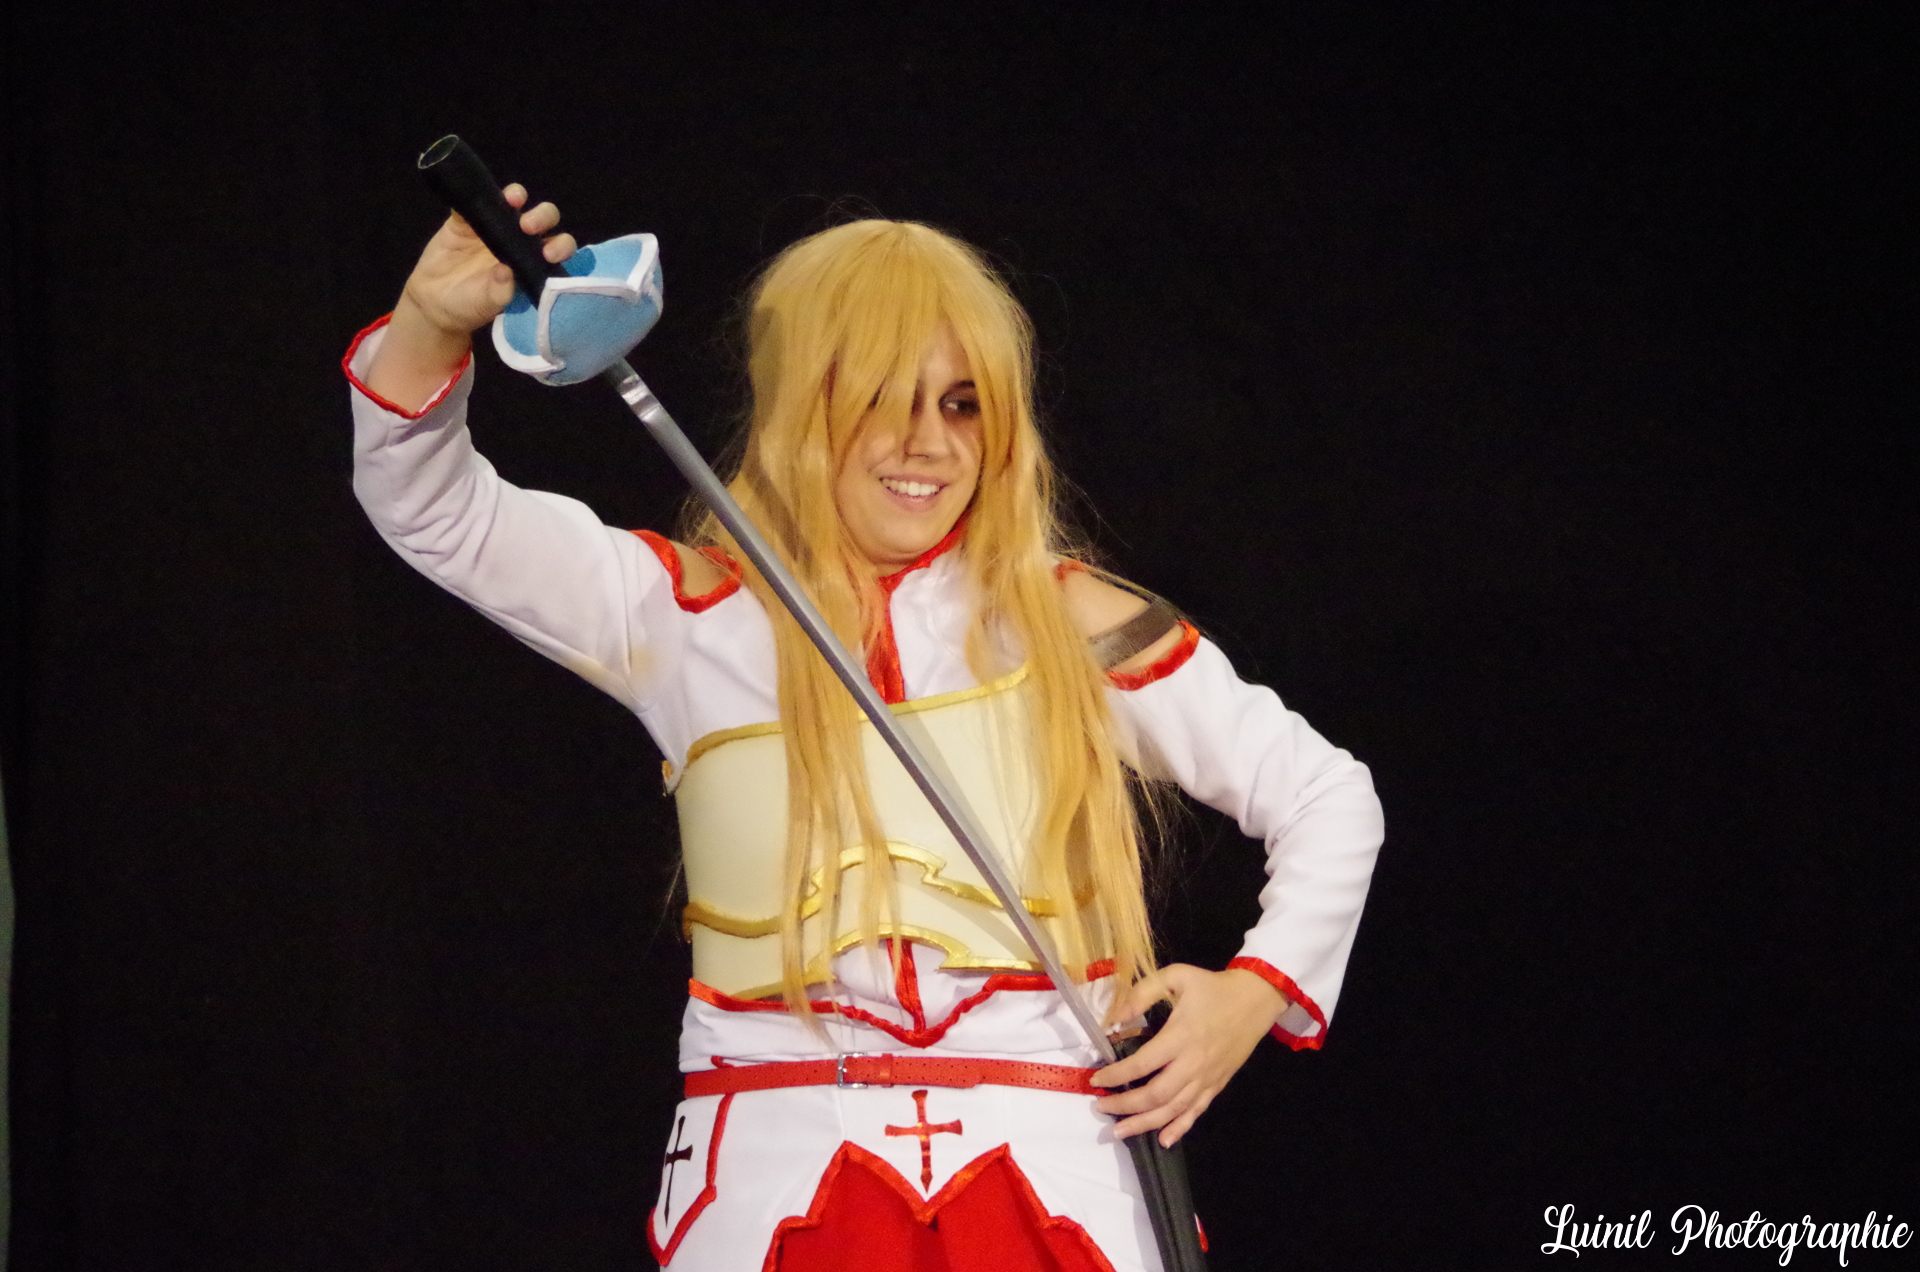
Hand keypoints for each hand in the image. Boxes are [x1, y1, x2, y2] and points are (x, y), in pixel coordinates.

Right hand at [363, 185, 576, 411]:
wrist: (431, 308)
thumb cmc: (465, 311)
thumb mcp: (484, 307)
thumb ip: (498, 293)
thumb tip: (510, 274)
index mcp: (528, 269)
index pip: (553, 254)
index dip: (559, 249)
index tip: (554, 251)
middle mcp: (517, 249)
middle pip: (542, 229)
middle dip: (546, 226)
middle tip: (538, 230)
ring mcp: (493, 233)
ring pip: (517, 212)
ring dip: (525, 208)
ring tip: (520, 208)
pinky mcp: (467, 223)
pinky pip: (482, 204)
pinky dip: (493, 198)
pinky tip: (503, 196)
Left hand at [1091, 964, 1286, 1147]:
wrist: (1256, 999)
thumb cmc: (1212, 987)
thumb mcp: (1176, 976)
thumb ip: (1143, 992)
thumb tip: (1115, 1018)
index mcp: (1180, 1036)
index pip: (1142, 1064)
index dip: (1116, 1075)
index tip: (1096, 1080)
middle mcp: (1193, 1062)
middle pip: (1156, 1095)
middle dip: (1125, 1105)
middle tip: (1100, 1109)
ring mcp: (1207, 1077)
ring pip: (1174, 1109)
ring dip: (1145, 1123)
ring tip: (1119, 1131)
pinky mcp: (1218, 1084)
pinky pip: (1197, 1111)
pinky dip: (1180, 1128)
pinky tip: (1164, 1140)